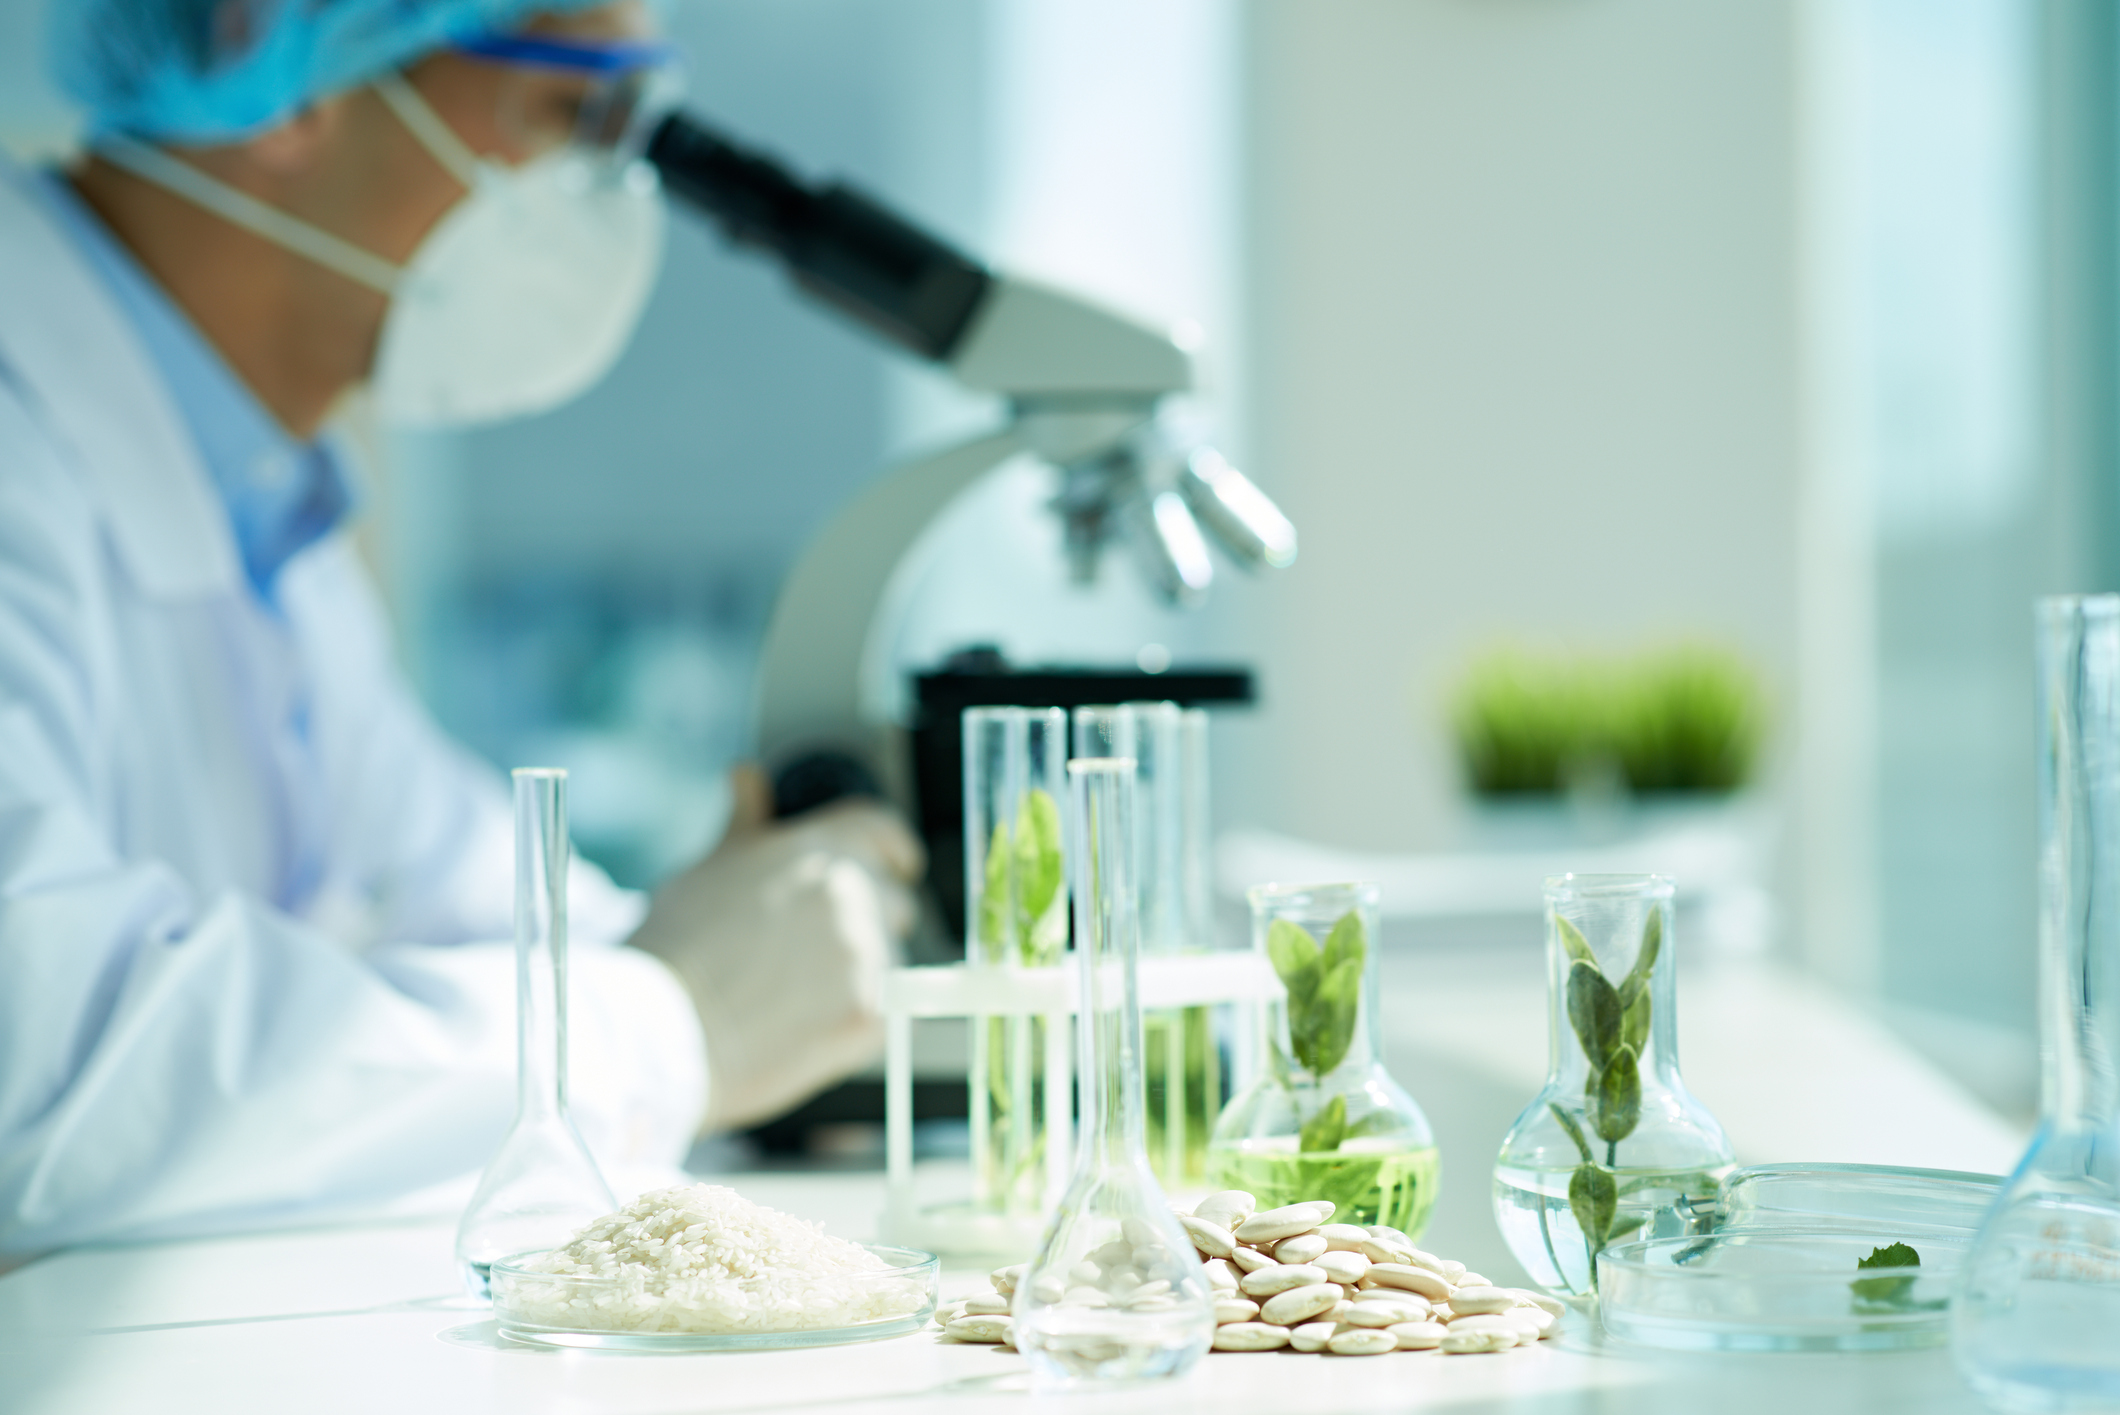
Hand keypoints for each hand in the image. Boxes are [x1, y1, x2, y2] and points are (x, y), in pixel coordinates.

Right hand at [628, 765, 923, 1132]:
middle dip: (869, 923)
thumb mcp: (709, 868)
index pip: (883, 831)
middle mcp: (850, 889)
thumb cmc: (675, 948)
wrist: (660, 1025)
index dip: (893, 851)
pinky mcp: (870, 1007)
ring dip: (861, 972)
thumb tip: (748, 777)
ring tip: (797, 997)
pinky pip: (885, 1009)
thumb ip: (746, 824)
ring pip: (890, 958)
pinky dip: (856, 1019)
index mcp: (815, 846)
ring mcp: (865, 948)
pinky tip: (804, 1025)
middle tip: (812, 957)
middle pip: (895, 900)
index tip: (899, 867)